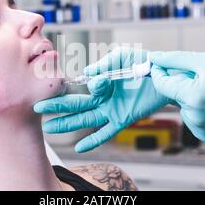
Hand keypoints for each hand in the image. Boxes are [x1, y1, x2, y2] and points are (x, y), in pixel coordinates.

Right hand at [34, 47, 169, 152]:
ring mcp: (111, 109)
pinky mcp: (122, 118)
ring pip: (86, 118)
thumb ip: (104, 63)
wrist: (165, 75)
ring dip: (68, 123)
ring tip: (50, 127)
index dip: (80, 86)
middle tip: (39, 107)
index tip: (88, 83)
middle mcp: (103, 97)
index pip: (83, 86)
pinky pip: (106, 132)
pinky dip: (93, 140)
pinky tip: (80, 147)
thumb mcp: (122, 57)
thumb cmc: (144, 63)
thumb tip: (87, 74)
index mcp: (101, 81)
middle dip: (58, 106)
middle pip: (76, 104)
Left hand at [149, 51, 204, 141]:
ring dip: (190, 95)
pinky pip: (192, 117)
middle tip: (202, 75)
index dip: (159, 71)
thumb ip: (176, 59)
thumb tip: (154, 58)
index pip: (162, 84)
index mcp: (193, 97)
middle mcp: (194, 116)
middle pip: (174, 94)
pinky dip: (198, 108)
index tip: (159, 63)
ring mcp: (199, 128)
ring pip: (183, 106)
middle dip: (181, 82)